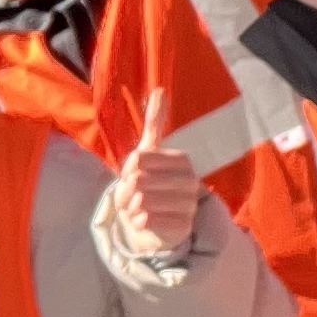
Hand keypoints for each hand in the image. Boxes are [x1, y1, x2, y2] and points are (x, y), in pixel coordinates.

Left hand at [111, 89, 199, 260]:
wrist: (156, 221)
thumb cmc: (150, 183)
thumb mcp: (149, 152)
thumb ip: (155, 123)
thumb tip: (159, 90)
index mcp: (183, 161)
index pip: (139, 159)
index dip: (128, 168)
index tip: (133, 174)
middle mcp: (191, 181)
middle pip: (139, 181)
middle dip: (126, 190)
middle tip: (131, 195)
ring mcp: (189, 205)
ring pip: (142, 201)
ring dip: (130, 206)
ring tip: (136, 208)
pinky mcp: (183, 227)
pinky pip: (147, 220)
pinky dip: (137, 221)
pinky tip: (142, 220)